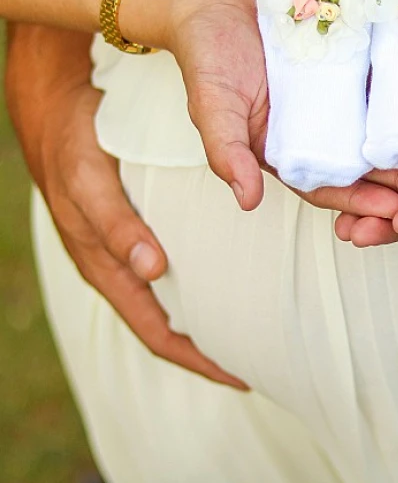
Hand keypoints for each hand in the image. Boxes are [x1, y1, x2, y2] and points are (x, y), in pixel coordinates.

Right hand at [10, 73, 248, 389]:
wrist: (55, 108)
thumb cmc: (72, 145)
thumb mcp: (90, 184)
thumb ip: (118, 227)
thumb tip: (152, 270)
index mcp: (105, 267)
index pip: (156, 332)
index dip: (196, 358)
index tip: (238, 375)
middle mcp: (117, 264)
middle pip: (168, 322)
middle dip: (208, 344)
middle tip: (258, 352)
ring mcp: (126, 246)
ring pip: (170, 295)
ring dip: (206, 312)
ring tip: (251, 317)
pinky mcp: (136, 224)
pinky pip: (169, 263)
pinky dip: (198, 275)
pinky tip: (226, 266)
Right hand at [137, 0, 397, 216]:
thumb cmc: (208, 54)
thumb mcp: (213, 105)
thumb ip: (227, 152)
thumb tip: (247, 201)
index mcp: (286, 150)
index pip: (327, 186)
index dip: (359, 200)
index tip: (392, 208)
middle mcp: (316, 131)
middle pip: (364, 165)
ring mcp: (336, 99)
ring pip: (379, 132)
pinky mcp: (350, 66)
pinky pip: (381, 88)